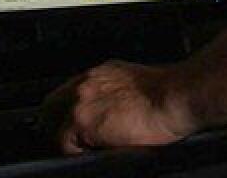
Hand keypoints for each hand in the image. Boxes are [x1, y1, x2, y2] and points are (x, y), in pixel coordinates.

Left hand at [40, 61, 195, 153]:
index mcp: (102, 72)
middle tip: (66, 140)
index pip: (70, 90)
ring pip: (54, 123)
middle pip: (52, 104)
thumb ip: (118, 92)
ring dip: (65, 138)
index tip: (69, 121)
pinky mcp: (82, 120)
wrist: (174, 97)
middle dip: (55, 123)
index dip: (66, 109)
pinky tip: (91, 153)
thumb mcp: (138, 83)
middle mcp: (87, 82)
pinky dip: (74, 151)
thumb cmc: (168, 92)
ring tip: (80, 150)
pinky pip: (64, 143)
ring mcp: (81, 100)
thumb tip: (117, 111)